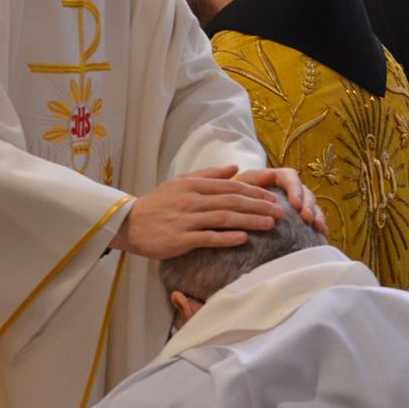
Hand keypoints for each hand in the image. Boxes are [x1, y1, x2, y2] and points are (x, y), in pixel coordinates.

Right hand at [110, 166, 282, 259]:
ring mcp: (186, 219)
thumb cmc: (157, 204)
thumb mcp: (180, 183)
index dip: (254, 192)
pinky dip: (227, 238)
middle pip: (232, 201)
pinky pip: (207, 237)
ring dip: (249, 221)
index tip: (274, 198)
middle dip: (259, 206)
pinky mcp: (180, 239)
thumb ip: (208, 175)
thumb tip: (234, 168)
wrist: (128, 223)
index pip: (230, 187)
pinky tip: (244, 239)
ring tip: (270, 224)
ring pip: (224, 218)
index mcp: (194, 185)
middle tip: (280, 212)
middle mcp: (192, 199)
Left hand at [235, 167, 327, 235]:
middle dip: (307, 204)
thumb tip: (256, 172)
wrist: (235, 213)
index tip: (295, 204)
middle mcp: (290, 189)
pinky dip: (319, 224)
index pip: (290, 177)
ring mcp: (296, 203)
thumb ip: (244, 179)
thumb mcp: (237, 185)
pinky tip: (323, 234)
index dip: (295, 189)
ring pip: (312, 205)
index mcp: (276, 177)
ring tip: (317, 227)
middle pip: (305, 192)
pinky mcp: (299, 217)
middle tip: (306, 218)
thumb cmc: (234, 197)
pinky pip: (313, 219)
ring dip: (316, 215)